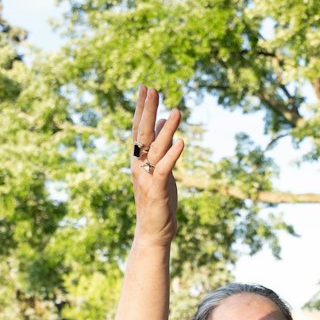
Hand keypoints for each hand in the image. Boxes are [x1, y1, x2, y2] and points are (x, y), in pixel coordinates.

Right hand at [130, 84, 184, 243]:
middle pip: (142, 134)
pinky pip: (164, 169)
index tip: (146, 88)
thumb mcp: (159, 168)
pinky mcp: (157, 189)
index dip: (142, 109)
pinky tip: (181, 142)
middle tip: (151, 89)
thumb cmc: (158, 199)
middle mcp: (139, 166)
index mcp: (138, 160)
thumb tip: (162, 120)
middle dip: (147, 111)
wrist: (154, 231)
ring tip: (177, 111)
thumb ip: (158, 145)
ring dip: (166, 130)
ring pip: (155, 148)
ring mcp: (147, 177)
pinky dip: (172, 155)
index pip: (138, 129)